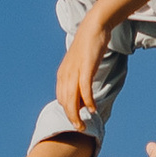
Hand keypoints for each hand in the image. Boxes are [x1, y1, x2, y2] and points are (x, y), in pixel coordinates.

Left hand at [56, 9, 113, 133]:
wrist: (93, 27)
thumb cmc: (89, 46)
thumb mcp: (80, 65)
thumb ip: (79, 79)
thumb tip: (83, 95)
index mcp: (62, 75)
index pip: (62, 99)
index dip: (68, 111)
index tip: (76, 120)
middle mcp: (65, 74)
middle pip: (65, 102)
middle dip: (71, 118)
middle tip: (80, 128)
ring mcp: (75, 71)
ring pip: (72, 99)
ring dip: (77, 114)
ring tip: (83, 124)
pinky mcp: (86, 67)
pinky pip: (85, 89)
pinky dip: (88, 101)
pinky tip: (92, 109)